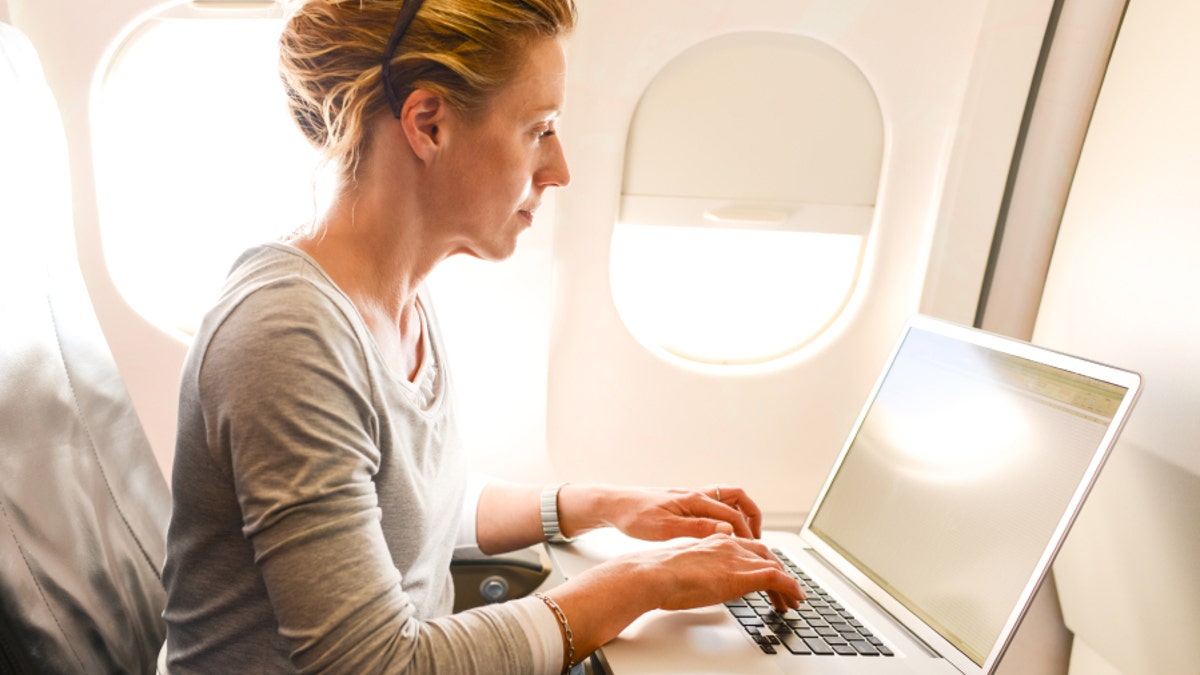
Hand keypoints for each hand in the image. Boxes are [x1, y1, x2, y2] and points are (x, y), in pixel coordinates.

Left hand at [563, 484, 763, 540]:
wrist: (613, 505)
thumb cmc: (634, 516)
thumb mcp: (664, 528)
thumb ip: (697, 529)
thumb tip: (727, 531)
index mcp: (694, 500)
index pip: (733, 515)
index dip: (747, 533)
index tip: (753, 550)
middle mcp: (696, 495)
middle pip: (737, 498)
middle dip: (752, 517)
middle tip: (757, 539)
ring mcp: (690, 497)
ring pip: (726, 499)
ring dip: (740, 514)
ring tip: (744, 536)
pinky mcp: (683, 502)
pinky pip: (714, 504)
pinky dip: (725, 515)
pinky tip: (719, 533)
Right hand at [615, 534, 803, 611]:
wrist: (653, 574)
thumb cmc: (658, 573)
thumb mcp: (681, 564)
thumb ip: (697, 565)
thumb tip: (700, 574)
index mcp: (714, 540)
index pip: (747, 548)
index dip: (761, 561)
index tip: (766, 575)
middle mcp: (729, 545)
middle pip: (765, 556)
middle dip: (778, 573)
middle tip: (786, 591)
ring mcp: (736, 559)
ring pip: (774, 567)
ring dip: (787, 585)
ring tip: (793, 601)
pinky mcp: (741, 575)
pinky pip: (776, 578)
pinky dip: (791, 587)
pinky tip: (796, 597)